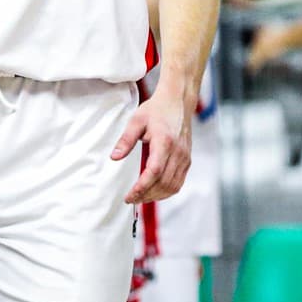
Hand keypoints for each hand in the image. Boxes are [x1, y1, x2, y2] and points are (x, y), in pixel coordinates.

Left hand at [113, 84, 192, 203]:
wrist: (177, 102)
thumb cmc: (156, 110)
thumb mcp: (136, 120)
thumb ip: (126, 140)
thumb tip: (115, 157)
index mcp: (165, 142)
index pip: (154, 172)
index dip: (141, 187)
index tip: (129, 196)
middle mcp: (178, 152)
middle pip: (163, 183)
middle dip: (146, 195)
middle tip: (131, 199)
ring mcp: (185, 157)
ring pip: (173, 186)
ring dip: (157, 196)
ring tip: (141, 198)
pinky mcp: (187, 160)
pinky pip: (179, 182)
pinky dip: (166, 191)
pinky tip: (154, 191)